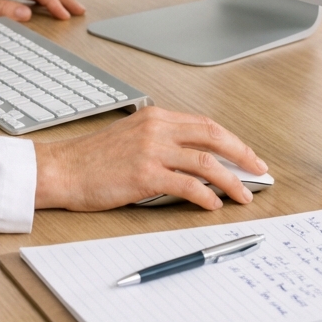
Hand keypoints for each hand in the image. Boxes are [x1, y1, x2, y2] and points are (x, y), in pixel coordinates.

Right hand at [34, 106, 267, 210]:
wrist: (63, 169)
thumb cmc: (92, 159)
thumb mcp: (130, 137)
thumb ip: (160, 141)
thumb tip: (193, 159)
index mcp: (154, 116)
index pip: (204, 124)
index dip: (231, 140)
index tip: (247, 156)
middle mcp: (156, 128)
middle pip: (213, 136)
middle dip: (242, 154)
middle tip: (258, 171)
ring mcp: (151, 150)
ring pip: (205, 161)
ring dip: (231, 180)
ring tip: (244, 196)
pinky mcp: (144, 174)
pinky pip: (187, 185)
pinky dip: (206, 195)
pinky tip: (213, 205)